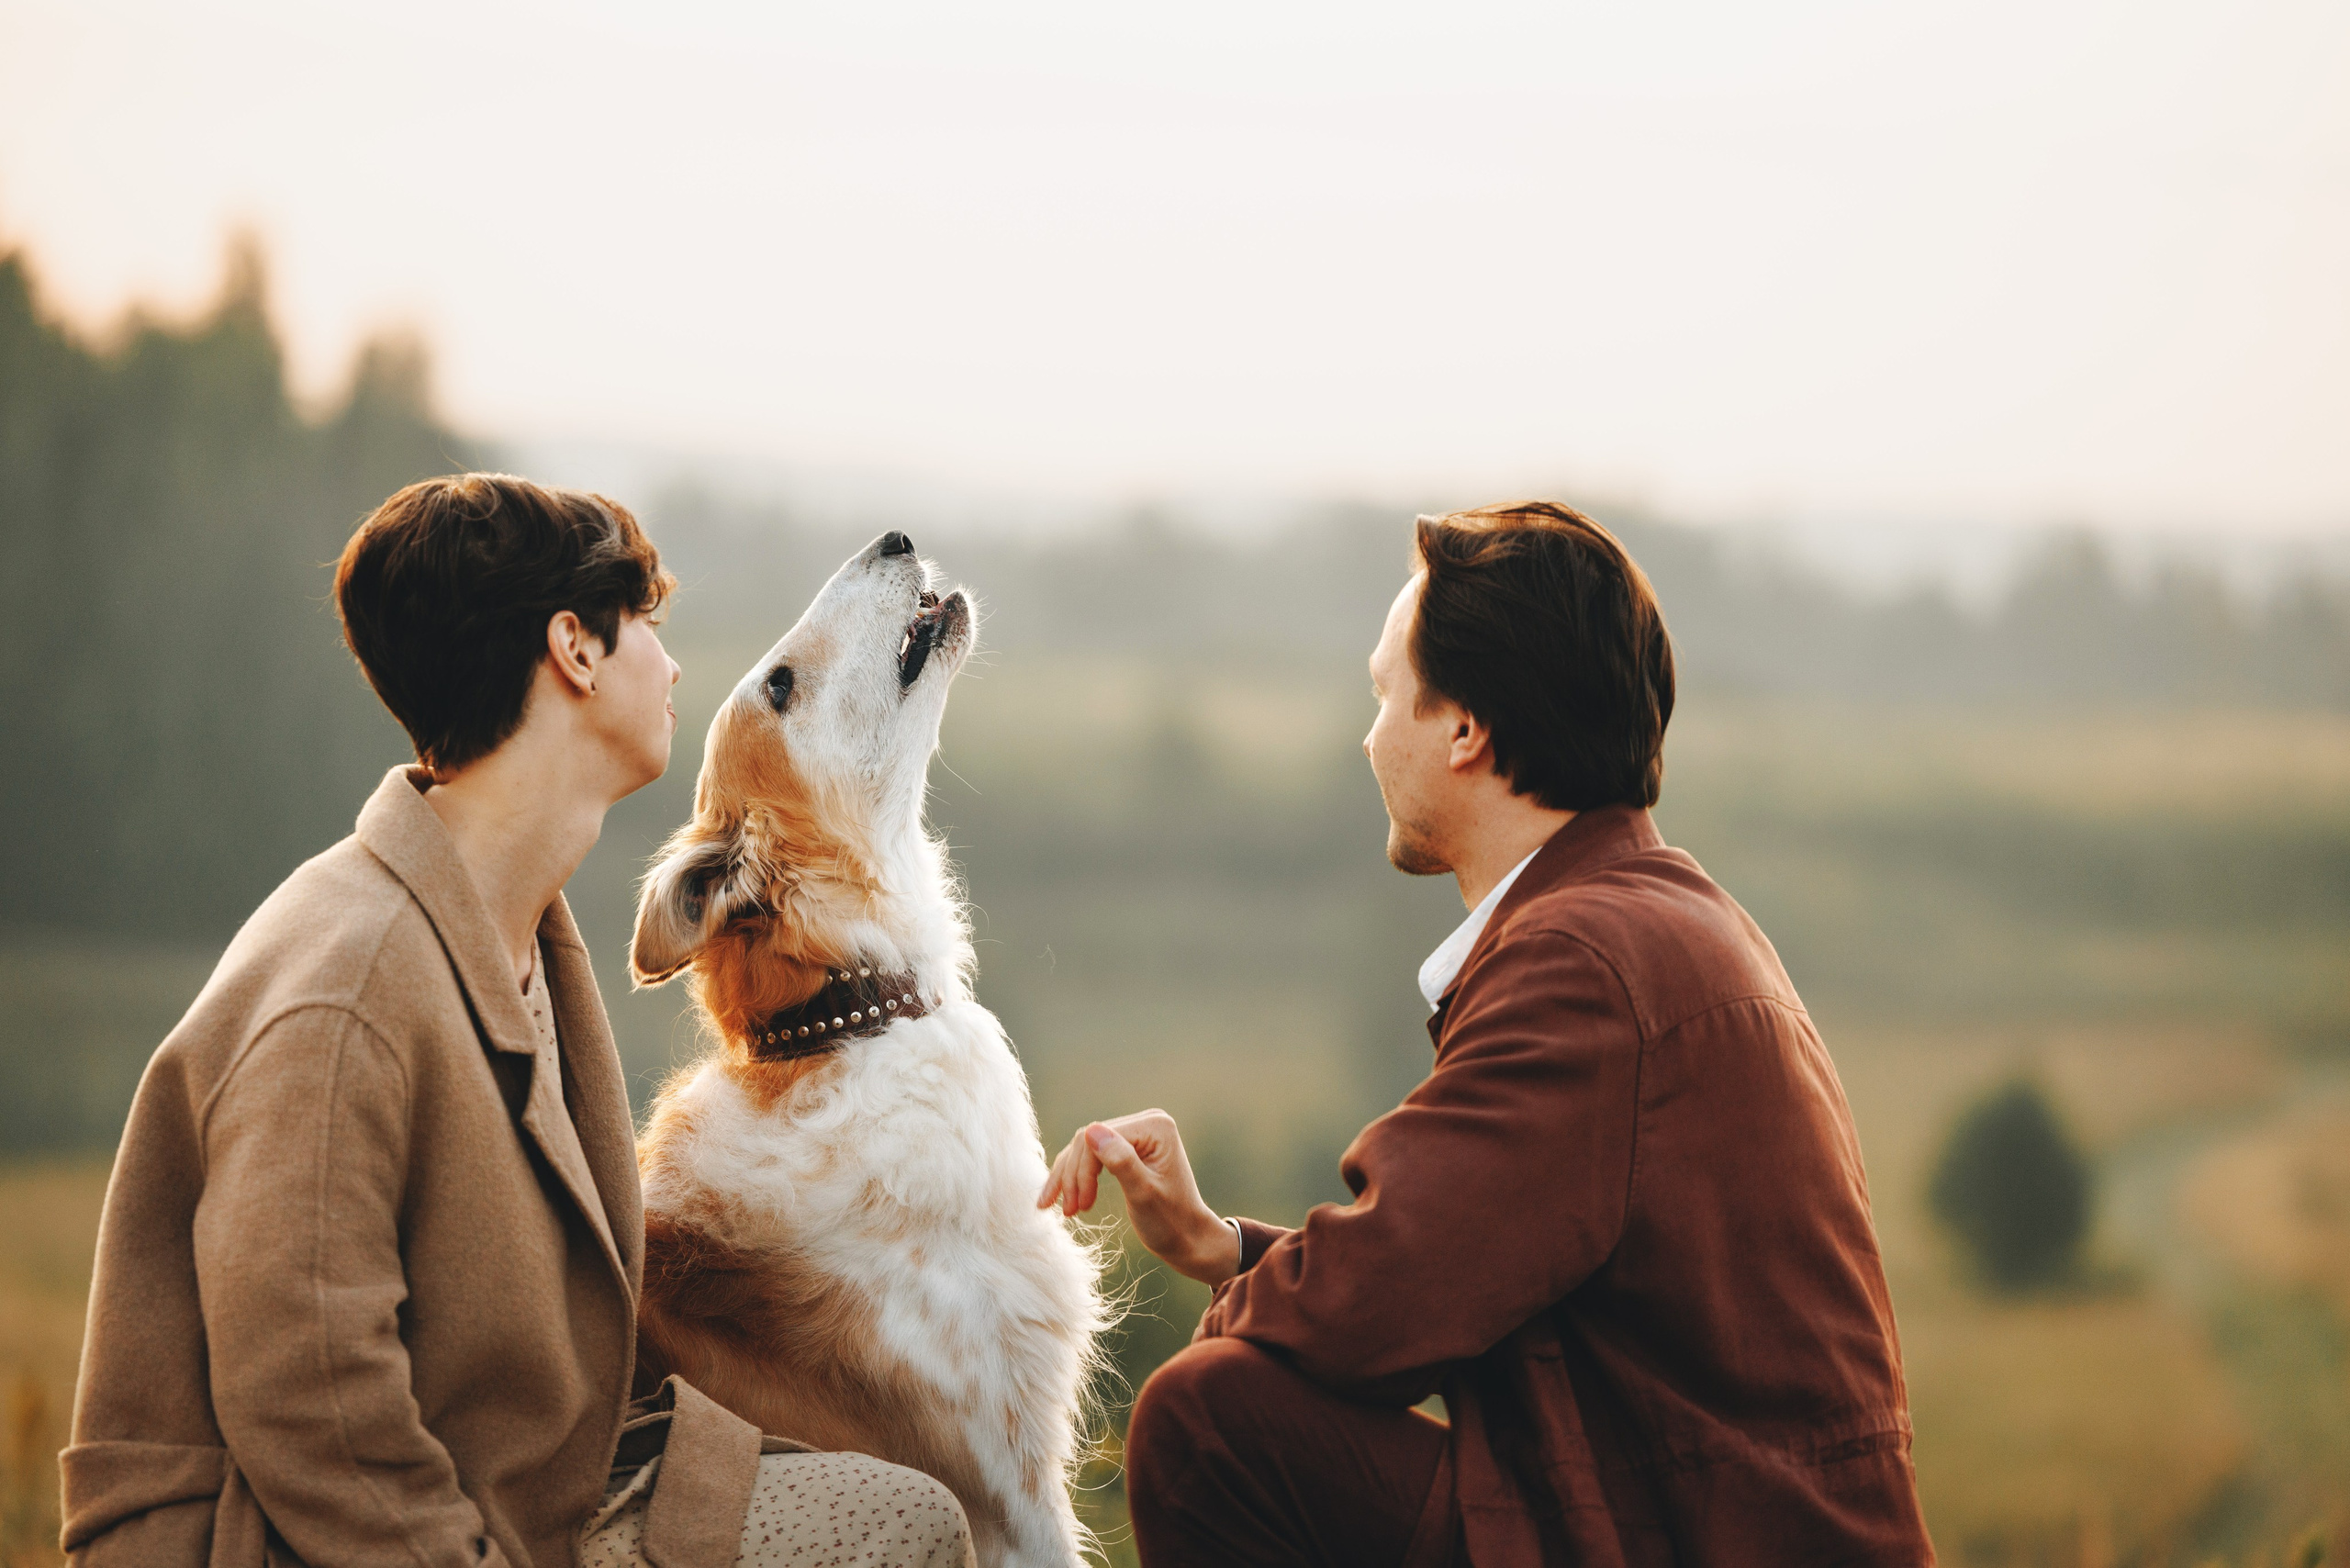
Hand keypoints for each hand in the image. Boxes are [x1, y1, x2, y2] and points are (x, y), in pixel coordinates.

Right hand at [1037, 1109, 1240, 1284]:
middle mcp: (1146, 1122)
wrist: (1188, 1239)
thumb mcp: (1143, 1194)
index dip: (1081, 1172)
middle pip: (1088, 1142)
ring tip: (1065, 1209)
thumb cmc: (1171, 1221)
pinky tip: (1067, 1197)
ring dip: (1070, 1179)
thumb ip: (1120, 1161)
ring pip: (1084, 1148)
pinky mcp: (1129, 1146)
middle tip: (1068, 1211)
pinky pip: (1093, 1155)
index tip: (1077, 1208)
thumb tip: (1090, 1130)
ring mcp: (1137, 1132)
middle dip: (1073, 1177)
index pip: (1098, 1139)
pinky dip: (1078, 1177)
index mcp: (1155, 1127)